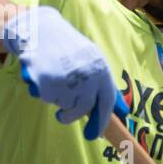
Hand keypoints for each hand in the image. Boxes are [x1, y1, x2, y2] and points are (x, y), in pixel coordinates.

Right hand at [0, 6, 119, 140]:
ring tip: (51, 78)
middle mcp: (87, 77)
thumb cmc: (67, 46)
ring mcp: (67, 80)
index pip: (106, 102)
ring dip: (55, 98)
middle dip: (71, 115)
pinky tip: (40, 74)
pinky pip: (45, 97)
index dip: (101, 121)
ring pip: (62, 104)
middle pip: (82, 109)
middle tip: (62, 115)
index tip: (94, 135)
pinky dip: (41, 90)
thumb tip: (123, 112)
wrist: (39, 28)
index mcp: (101, 70)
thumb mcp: (92, 60)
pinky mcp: (46, 83)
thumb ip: (105, 86)